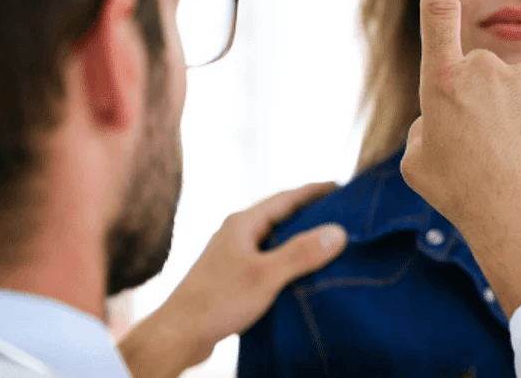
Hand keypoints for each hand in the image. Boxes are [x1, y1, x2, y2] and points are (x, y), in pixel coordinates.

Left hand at [118, 182, 346, 377]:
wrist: (178, 334)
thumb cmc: (218, 300)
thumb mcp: (266, 275)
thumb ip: (301, 253)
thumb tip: (338, 231)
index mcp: (243, 222)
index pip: (286, 197)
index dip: (315, 191)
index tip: (342, 187)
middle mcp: (237, 232)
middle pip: (280, 215)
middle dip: (310, 212)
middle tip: (342, 213)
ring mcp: (233, 254)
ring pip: (274, 238)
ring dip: (299, 237)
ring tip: (329, 241)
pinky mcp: (233, 276)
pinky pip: (268, 258)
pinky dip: (288, 258)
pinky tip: (302, 272)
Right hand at [401, 0, 520, 317]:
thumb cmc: (461, 193)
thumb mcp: (419, 159)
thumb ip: (428, 121)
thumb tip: (447, 110)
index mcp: (442, 82)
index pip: (438, 14)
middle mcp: (483, 69)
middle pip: (478, 72)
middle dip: (478, 100)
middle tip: (483, 146)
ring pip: (513, 85)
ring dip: (511, 110)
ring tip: (512, 153)